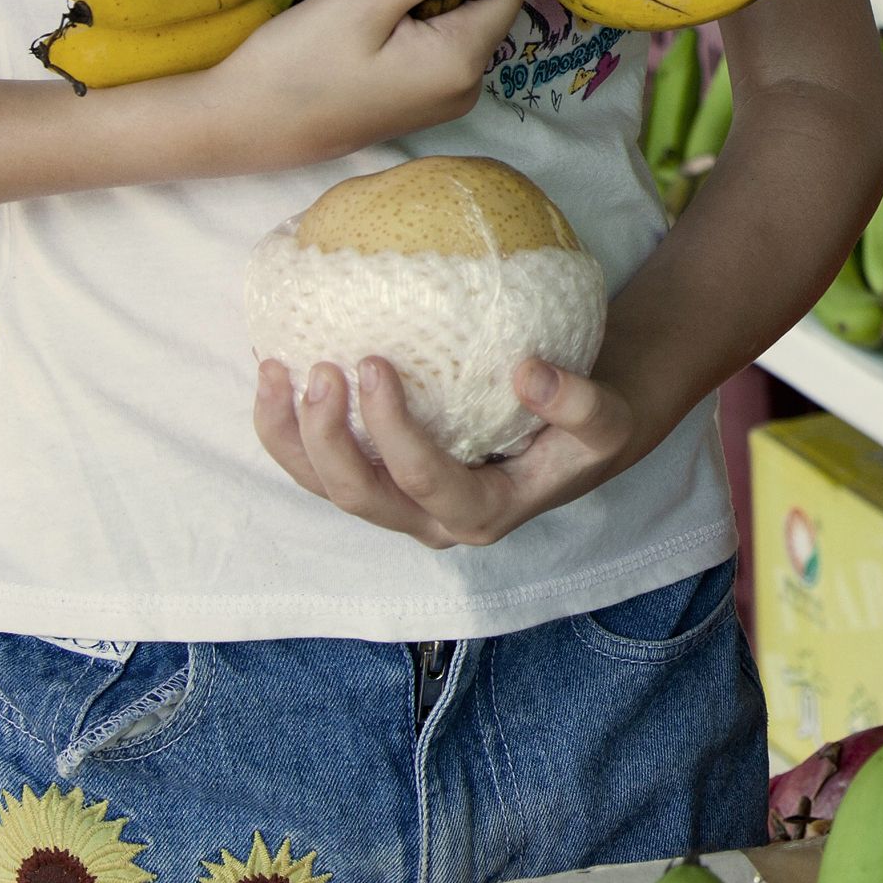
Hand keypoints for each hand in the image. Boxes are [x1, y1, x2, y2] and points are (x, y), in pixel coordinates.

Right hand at [186, 0, 527, 172]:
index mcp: (463, 60)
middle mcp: (467, 87)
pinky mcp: (418, 104)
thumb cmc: (300, 61)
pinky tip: (381, 10)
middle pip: (487, 6)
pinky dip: (422, 22)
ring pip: (462, 25)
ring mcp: (444, 101)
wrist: (245, 125)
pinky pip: (440, 48)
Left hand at [251, 351, 637, 547]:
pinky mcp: (381, 479)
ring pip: (325, 488)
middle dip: (326, 438)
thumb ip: (578, 403)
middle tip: (319, 369)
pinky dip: (291, 428)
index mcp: (482, 512)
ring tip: (273, 372)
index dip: (390, 429)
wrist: (578, 440)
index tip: (373, 362)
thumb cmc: (589, 431)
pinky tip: (276, 375)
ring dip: (290, 437)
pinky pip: (321, 465)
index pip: (423, 479)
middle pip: (358, 496)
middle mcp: (430, 520)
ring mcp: (399, 504)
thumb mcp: (608, 420)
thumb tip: (527, 372)